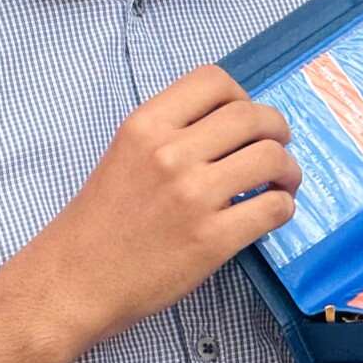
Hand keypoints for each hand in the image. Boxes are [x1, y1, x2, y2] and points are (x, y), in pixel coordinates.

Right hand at [19, 66, 300, 348]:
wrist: (74, 282)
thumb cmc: (99, 222)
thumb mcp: (123, 154)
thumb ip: (170, 133)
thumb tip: (231, 124)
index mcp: (145, 126)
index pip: (213, 80)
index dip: (241, 95)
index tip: (245, 117)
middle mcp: (170, 153)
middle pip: (252, 116)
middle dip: (277, 129)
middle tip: (278, 146)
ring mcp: (193, 197)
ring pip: (271, 158)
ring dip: (288, 168)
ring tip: (282, 182)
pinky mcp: (211, 240)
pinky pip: (273, 208)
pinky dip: (284, 206)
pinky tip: (273, 211)